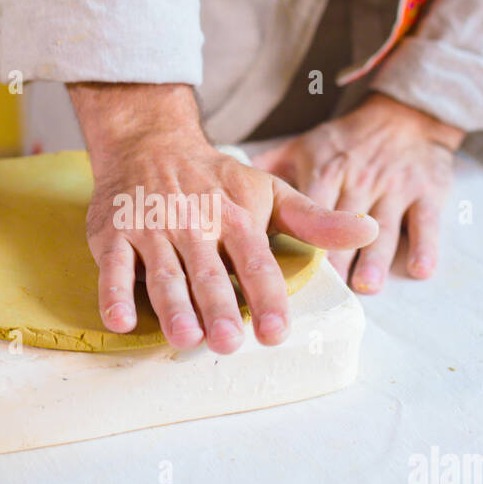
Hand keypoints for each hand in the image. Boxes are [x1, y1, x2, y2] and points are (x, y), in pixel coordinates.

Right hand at [70, 83, 377, 352]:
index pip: (255, 260)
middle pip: (207, 271)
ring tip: (185, 338)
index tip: (276, 332)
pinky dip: (114, 293)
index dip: (266, 296)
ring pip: (163, 272)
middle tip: (228, 343)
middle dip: (218, 307)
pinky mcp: (114, 234)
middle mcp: (194, 223)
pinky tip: (121, 321)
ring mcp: (152, 229)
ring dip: (173, 305)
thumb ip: (315, 220)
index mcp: (235, 216)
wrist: (150, 140)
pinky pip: (113, 266)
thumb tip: (369, 231)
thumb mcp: (269, 191)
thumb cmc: (215, 178)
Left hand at [254, 93, 462, 292]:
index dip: (298, 237)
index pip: (308, 208)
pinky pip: (427, 222)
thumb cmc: (348, 141)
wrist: (405, 116)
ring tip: (367, 285)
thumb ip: (270, 167)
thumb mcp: (306, 145)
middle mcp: (360, 179)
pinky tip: (420, 271)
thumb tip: (228, 183)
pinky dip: (425, 246)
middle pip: (345, 224)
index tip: (286, 270)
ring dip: (377, 257)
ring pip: (386, 227)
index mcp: (326, 169)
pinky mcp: (428, 192)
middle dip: (336, 257)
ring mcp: (395, 187)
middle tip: (325, 288)